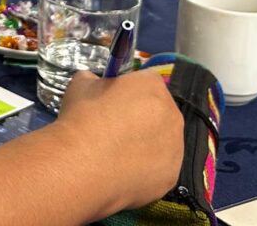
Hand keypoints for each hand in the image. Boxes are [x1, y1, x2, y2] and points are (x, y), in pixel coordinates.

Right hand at [56, 70, 182, 213]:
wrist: (81, 166)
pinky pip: (159, 167)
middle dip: (141, 116)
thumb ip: (97, 80)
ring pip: (163, 140)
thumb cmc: (82, 119)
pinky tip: (123, 170)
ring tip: (118, 153)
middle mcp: (172, 115)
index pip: (146, 81)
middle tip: (115, 128)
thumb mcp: (81, 84)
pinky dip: (145, 168)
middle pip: (159, 111)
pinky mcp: (171, 176)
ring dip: (146, 142)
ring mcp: (175, 148)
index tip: (112, 102)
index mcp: (153, 87)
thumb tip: (98, 85)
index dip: (128, 90)